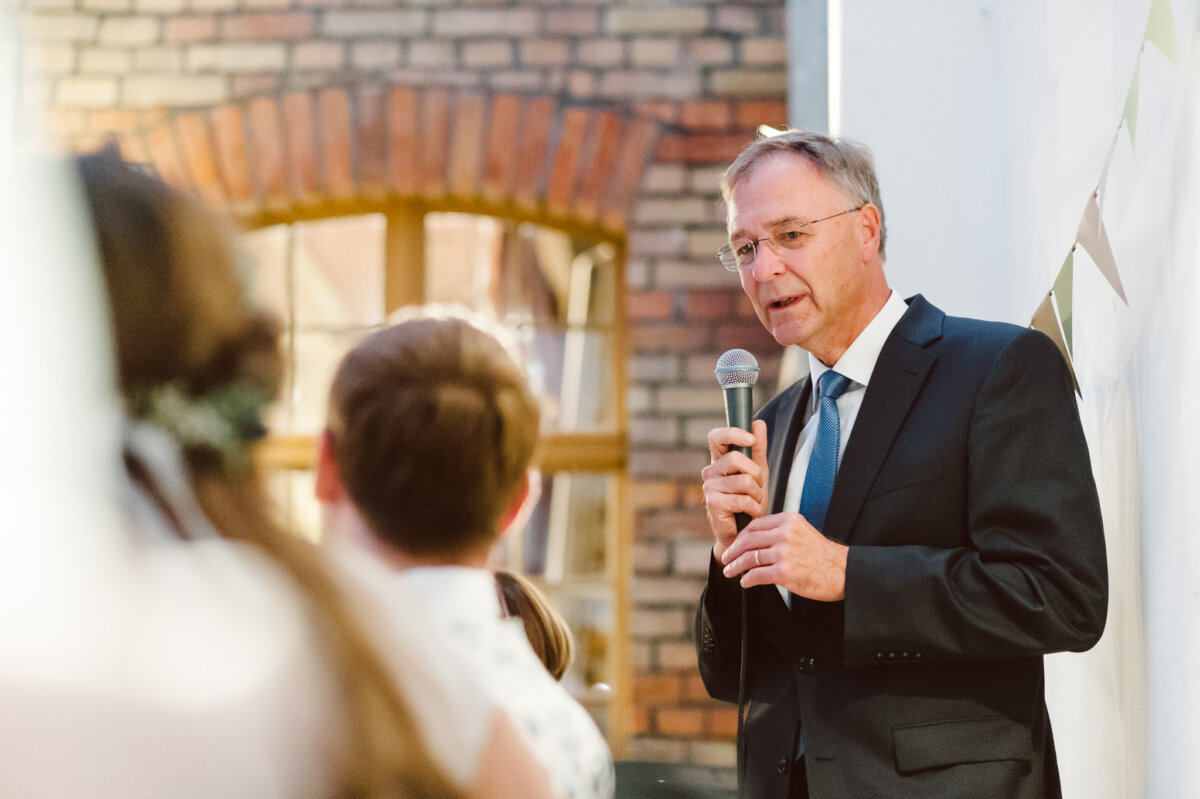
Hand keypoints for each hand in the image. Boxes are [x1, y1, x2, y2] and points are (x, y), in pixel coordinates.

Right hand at [701, 420, 768, 560]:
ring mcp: (709, 487)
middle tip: (757, 488)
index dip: (732, 433)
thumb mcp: (758, 472)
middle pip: (736, 458)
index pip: (716, 436)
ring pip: (744, 480)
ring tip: (753, 503)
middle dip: (755, 474)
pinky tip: (749, 514)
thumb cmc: (749, 502)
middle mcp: (710, 471)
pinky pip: (743, 498)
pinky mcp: (713, 504)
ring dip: (757, 494)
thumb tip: (757, 423)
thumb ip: (757, 448)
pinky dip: (754, 507)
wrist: (742, 534)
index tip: (749, 438)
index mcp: (718, 460)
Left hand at [718, 512, 848, 601]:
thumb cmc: (823, 555)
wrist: (843, 571)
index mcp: (788, 521)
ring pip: (749, 558)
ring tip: (730, 571)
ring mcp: (784, 553)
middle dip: (732, 551)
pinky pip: (757, 575)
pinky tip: (745, 582)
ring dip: (735, 566)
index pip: (755, 525)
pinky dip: (747, 579)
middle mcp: (785, 534)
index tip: (735, 544)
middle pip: (748, 540)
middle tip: (725, 558)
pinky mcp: (784, 572)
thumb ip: (782, 531)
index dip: (741, 536)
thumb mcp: (803, 531)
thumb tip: (757, 538)